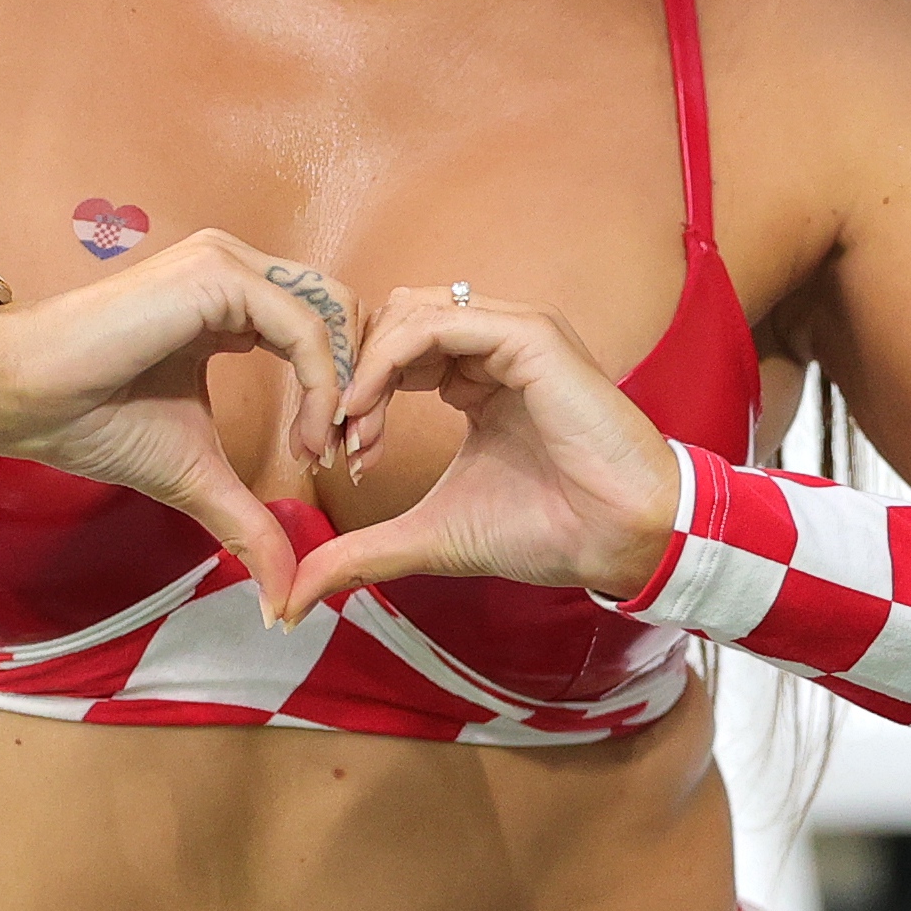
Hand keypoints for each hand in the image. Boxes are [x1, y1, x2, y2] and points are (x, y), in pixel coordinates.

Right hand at [0, 229, 358, 622]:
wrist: (28, 401)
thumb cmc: (95, 422)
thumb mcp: (196, 476)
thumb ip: (249, 522)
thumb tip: (281, 603)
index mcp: (230, 302)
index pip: (323, 328)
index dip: (345, 392)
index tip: (337, 462)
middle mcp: (234, 271)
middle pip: (342, 312)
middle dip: (362, 385)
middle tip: (352, 457)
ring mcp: (225, 266)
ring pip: (331, 316)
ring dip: (348, 389)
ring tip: (329, 452)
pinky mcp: (216, 277)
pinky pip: (302, 327)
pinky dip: (320, 386)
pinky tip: (304, 440)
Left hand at [277, 286, 684, 624]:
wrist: (616, 538)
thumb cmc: (544, 530)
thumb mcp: (431, 534)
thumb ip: (364, 551)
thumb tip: (295, 596)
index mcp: (477, 376)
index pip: (393, 351)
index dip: (354, 395)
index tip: (336, 454)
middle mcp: (494, 345)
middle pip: (390, 322)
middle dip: (351, 376)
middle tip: (337, 439)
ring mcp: (513, 334)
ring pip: (406, 314)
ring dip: (364, 368)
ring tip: (353, 428)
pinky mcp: (528, 336)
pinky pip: (436, 323)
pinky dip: (388, 360)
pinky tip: (369, 407)